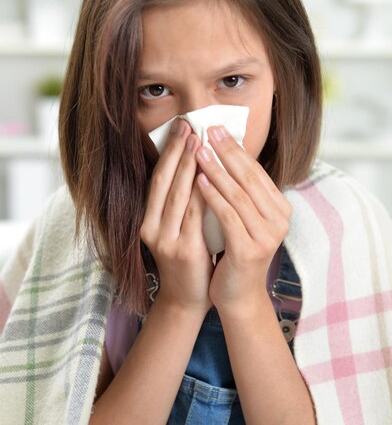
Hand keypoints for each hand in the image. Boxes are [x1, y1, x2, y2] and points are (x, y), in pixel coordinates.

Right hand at [140, 119, 212, 313]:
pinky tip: (209, 175)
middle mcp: (150, 227)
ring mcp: (164, 239)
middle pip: (163, 182)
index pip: (158, 178)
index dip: (169, 152)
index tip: (182, 127)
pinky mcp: (181, 250)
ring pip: (177, 195)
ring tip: (199, 142)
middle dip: (177, 151)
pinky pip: (193, 215)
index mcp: (148, 219)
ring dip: (188, 166)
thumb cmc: (189, 259)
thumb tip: (200, 165)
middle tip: (189, 125)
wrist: (187, 299)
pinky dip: (200, 193)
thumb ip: (185, 202)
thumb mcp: (180, 228)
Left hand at [195, 125, 291, 314]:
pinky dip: (213, 196)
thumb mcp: (242, 217)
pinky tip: (198, 181)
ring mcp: (267, 236)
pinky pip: (228, 216)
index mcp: (279, 209)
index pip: (255, 171)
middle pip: (248, 178)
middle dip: (226, 151)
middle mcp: (279, 220)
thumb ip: (240, 191)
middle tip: (207, 130)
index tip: (215, 128)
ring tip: (198, 151)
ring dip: (216, 170)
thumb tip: (223, 150)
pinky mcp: (250, 249)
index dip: (235, 148)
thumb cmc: (235, 251)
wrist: (237, 294)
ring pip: (238, 194)